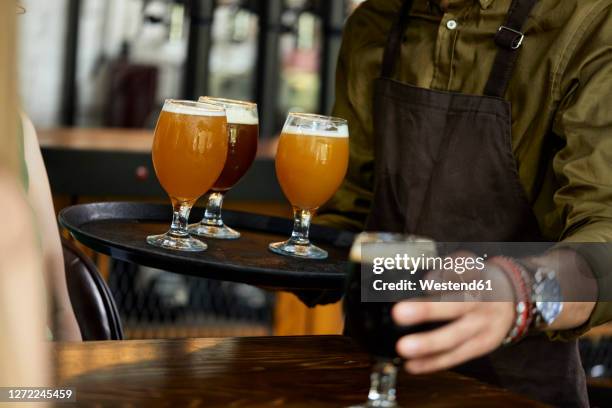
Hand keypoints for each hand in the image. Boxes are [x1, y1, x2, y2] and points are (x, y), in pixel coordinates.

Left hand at [392, 252, 515, 373]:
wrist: (513, 298)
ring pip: (455, 338)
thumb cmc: (481, 279)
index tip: (425, 282)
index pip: (462, 276)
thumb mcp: (468, 264)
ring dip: (428, 344)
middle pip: (456, 306)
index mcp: (477, 280)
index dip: (443, 277)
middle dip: (427, 310)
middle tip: (399, 313)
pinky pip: (456, 356)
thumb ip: (448, 269)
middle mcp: (482, 304)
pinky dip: (433, 362)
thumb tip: (429, 283)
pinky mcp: (481, 346)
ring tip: (405, 347)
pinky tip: (413, 365)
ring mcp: (483, 327)